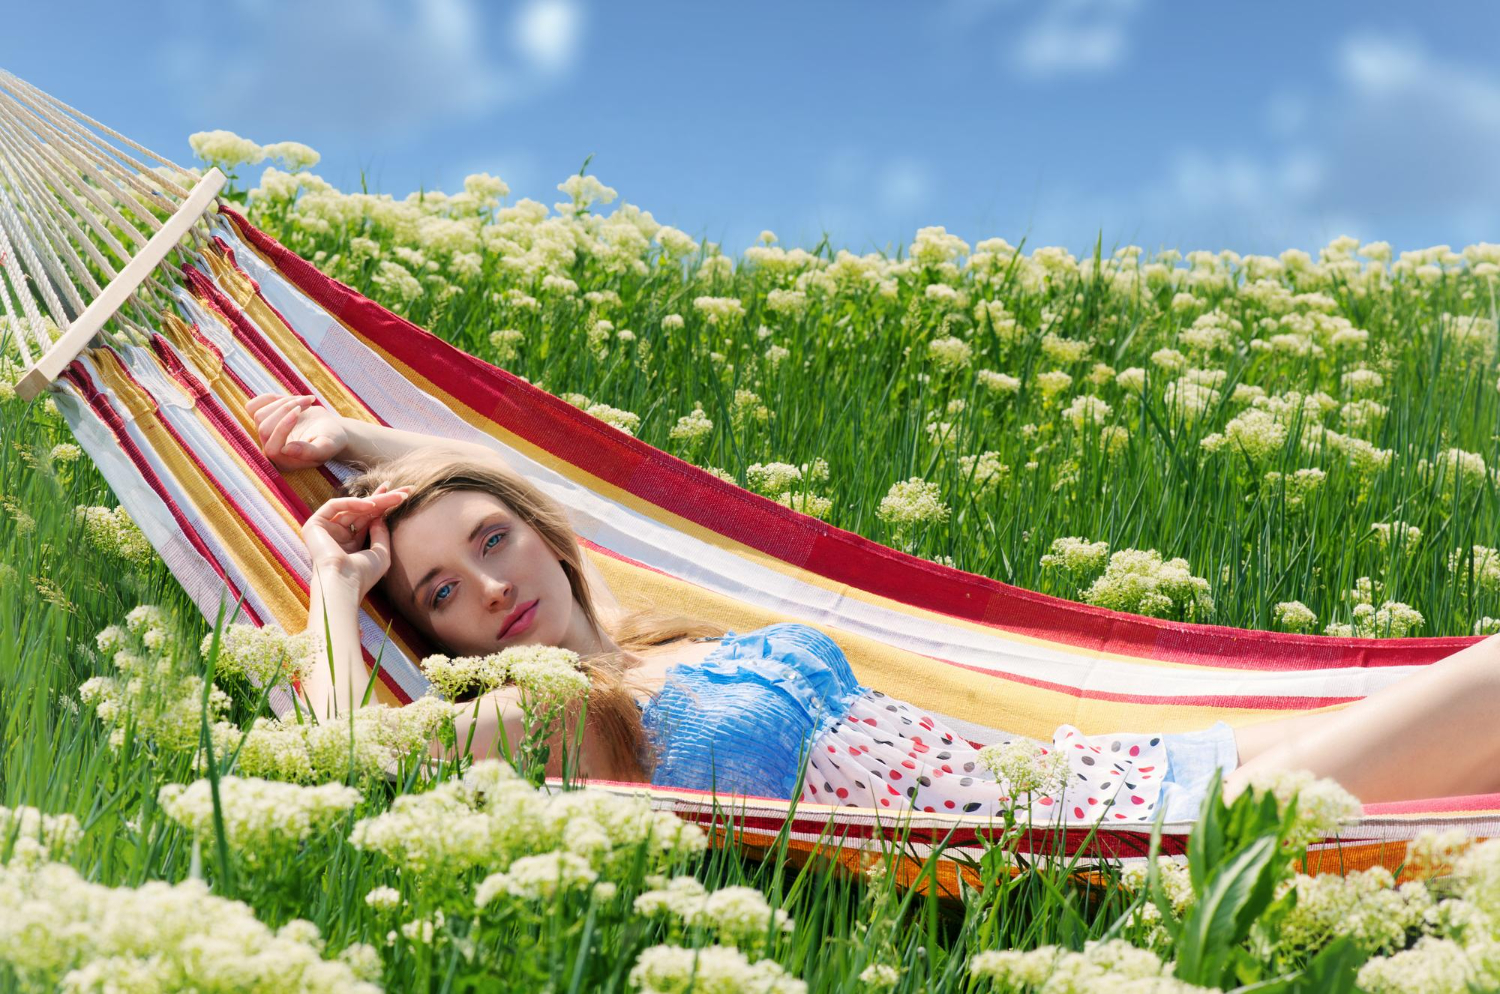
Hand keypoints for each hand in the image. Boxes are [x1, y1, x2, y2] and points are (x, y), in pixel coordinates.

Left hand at [247, 392, 348, 471]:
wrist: (330, 429)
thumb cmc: (332, 440)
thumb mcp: (327, 446)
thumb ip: (311, 452)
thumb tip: (287, 449)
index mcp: (285, 462)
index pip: (272, 447)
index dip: (283, 427)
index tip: (299, 411)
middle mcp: (271, 450)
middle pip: (264, 428)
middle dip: (285, 410)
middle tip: (308, 401)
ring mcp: (265, 435)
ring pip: (259, 415)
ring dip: (284, 402)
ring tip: (306, 400)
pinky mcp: (263, 420)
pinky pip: (252, 407)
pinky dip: (269, 398)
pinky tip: (290, 398)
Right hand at [301, 483, 412, 599]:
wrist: (343, 583)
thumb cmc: (363, 575)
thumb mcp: (381, 552)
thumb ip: (381, 532)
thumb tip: (381, 516)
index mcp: (351, 544)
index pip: (367, 519)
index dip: (383, 505)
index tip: (401, 494)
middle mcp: (338, 536)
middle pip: (362, 511)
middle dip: (383, 499)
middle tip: (404, 490)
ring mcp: (325, 530)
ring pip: (351, 507)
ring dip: (374, 500)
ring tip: (394, 498)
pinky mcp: (314, 525)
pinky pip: (334, 506)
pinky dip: (352, 502)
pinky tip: (370, 505)